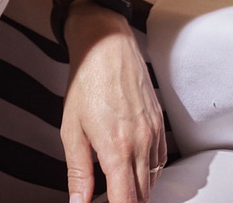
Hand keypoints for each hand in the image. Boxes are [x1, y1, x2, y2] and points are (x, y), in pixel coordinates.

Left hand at [60, 3, 167, 202]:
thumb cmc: (86, 82)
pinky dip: (149, 172)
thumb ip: (78, 172)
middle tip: (110, 198)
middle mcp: (141, 142)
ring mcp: (154, 132)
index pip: (126, 200)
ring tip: (118, 189)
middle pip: (143, 194)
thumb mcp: (71, 131)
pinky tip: (133, 170)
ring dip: (139, 191)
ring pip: (153, 178)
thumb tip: (78, 202)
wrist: (107, 45)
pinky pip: (161, 159)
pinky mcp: (160, 122)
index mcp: (116, 148)